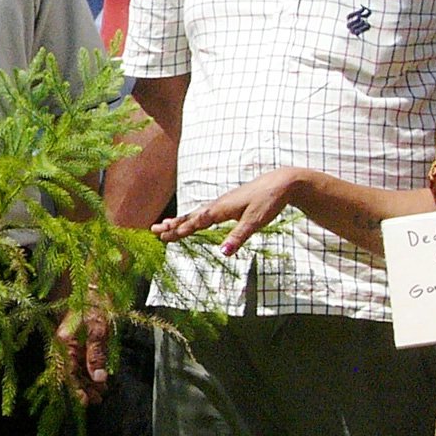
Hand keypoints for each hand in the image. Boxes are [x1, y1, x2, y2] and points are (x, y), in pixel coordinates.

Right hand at [57, 303, 112, 405]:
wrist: (97, 283)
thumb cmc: (96, 303)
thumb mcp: (98, 330)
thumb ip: (97, 355)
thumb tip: (98, 378)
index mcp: (63, 342)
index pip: (67, 372)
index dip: (76, 388)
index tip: (86, 401)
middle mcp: (64, 344)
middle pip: (71, 372)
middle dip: (84, 387)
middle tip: (98, 399)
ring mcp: (71, 342)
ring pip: (77, 368)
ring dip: (88, 381)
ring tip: (102, 392)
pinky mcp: (79, 339)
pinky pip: (82, 360)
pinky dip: (91, 370)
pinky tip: (101, 379)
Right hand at [155, 168, 300, 253]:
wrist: (281, 183)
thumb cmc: (268, 201)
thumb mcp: (254, 222)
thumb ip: (238, 237)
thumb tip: (222, 252)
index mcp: (221, 209)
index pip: (196, 222)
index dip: (180, 230)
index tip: (164, 236)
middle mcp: (218, 205)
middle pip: (191, 216)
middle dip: (173, 225)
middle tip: (154, 230)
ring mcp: (222, 204)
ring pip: (196, 213)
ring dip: (180, 220)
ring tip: (165, 224)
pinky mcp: (228, 204)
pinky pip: (204, 212)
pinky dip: (193, 217)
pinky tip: (192, 219)